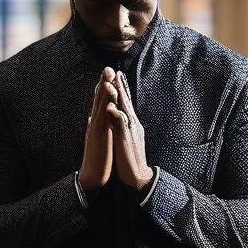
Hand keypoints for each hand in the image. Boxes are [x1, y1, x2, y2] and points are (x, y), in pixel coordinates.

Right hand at [78, 67, 118, 193]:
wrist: (92, 176)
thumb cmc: (98, 158)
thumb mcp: (99, 138)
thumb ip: (97, 126)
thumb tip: (93, 116)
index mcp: (97, 123)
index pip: (100, 102)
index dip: (104, 87)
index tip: (108, 74)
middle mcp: (94, 123)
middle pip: (99, 99)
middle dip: (103, 83)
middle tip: (107, 67)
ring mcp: (95, 129)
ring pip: (100, 105)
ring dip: (104, 90)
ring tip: (107, 76)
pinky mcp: (98, 136)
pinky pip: (102, 118)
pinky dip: (105, 107)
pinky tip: (109, 98)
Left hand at [106, 70, 153, 190]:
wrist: (137, 176)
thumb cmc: (130, 157)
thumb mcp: (126, 136)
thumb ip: (122, 125)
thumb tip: (118, 114)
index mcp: (130, 122)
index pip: (125, 102)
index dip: (121, 88)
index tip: (117, 75)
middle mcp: (131, 123)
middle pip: (125, 100)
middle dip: (120, 85)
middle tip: (115, 71)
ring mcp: (129, 130)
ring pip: (122, 109)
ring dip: (116, 96)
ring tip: (110, 83)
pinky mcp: (125, 139)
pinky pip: (119, 125)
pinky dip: (115, 115)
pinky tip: (110, 107)